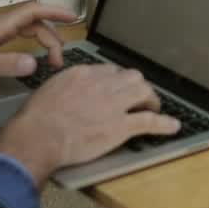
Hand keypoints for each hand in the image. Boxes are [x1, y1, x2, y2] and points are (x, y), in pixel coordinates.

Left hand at [0, 2, 73, 83]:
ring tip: (53, 59)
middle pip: (33, 22)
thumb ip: (7, 64)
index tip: (73, 17)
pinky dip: (30, 43)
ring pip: (25, 29)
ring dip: (42, 40)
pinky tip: (32, 55)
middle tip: (60, 60)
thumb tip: (35, 63)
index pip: (33, 11)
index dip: (55, 12)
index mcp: (0, 24)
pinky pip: (16, 36)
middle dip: (52, 36)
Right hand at [0, 64, 180, 186]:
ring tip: (155, 109)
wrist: (38, 136)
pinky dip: (165, 124)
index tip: (118, 90)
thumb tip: (67, 94)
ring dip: (152, 100)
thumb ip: (64, 88)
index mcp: (83, 74)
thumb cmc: (35, 119)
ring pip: (144, 92)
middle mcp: (102, 83)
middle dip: (138, 87)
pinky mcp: (120, 125)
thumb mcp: (48, 91)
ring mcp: (113, 104)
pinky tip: (172, 126)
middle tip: (140, 99)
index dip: (117, 82)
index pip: (109, 71)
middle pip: (131, 77)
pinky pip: (150, 121)